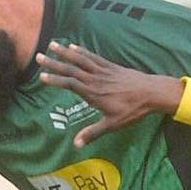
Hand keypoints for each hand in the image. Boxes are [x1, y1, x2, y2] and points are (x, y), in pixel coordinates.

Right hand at [35, 42, 183, 147]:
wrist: (152, 93)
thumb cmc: (133, 111)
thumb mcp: (112, 125)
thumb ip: (93, 133)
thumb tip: (75, 145)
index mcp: (94, 94)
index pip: (70, 84)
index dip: (55, 80)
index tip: (42, 76)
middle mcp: (96, 80)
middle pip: (72, 69)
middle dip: (54, 63)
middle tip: (38, 56)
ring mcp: (104, 71)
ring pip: (81, 60)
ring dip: (65, 52)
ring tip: (52, 44)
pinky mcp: (111, 66)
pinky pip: (94, 57)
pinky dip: (82, 51)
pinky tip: (74, 46)